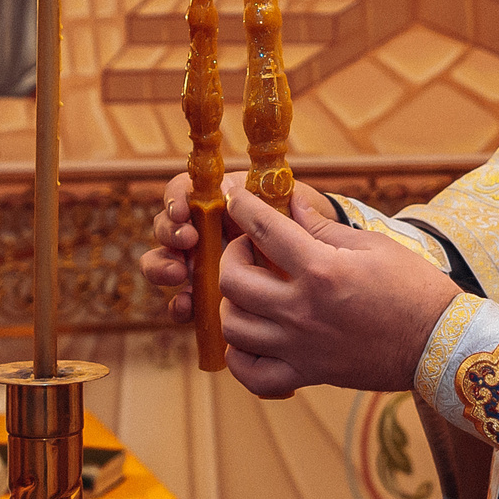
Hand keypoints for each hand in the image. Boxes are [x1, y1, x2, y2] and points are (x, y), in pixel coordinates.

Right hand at [138, 170, 335, 324]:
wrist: (335, 283)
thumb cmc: (325, 244)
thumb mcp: (320, 228)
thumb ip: (308, 218)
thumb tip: (297, 203)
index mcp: (230, 201)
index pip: (190, 190)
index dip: (179, 198)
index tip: (185, 210)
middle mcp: (211, 231)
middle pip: (169, 226)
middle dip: (168, 232)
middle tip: (187, 241)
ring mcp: (207, 265)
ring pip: (167, 263)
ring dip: (163, 266)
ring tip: (179, 273)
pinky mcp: (211, 298)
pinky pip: (185, 301)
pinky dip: (180, 304)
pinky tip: (187, 307)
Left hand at [216, 185, 462, 396]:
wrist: (437, 343)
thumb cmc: (414, 289)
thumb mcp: (373, 246)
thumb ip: (325, 229)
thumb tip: (293, 206)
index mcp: (322, 270)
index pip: (265, 230)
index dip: (241, 205)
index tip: (232, 195)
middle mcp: (303, 310)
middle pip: (233, 281)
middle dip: (231, 256)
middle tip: (247, 249)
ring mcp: (301, 347)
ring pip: (234, 328)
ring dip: (232, 304)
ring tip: (249, 293)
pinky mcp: (307, 374)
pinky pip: (252, 374)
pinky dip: (240, 358)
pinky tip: (250, 341)